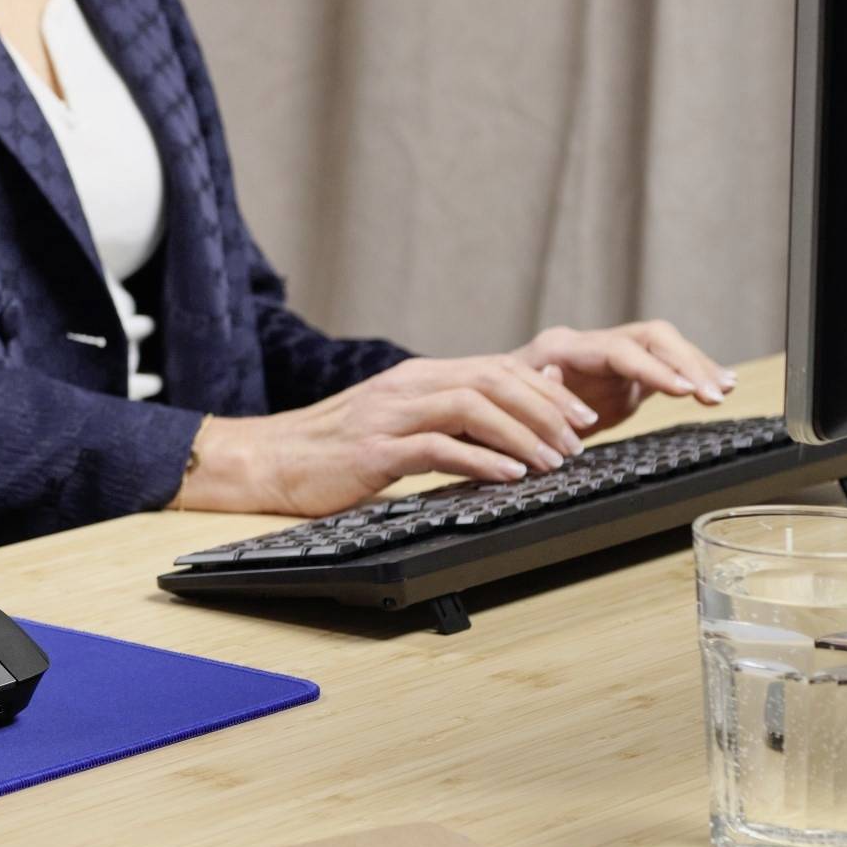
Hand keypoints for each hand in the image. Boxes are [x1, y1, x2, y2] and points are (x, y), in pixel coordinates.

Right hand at [176, 353, 601, 518]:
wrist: (266, 460)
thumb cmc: (333, 449)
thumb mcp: (397, 422)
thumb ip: (449, 414)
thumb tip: (508, 416)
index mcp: (415, 379)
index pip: (495, 369)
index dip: (546, 392)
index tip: (580, 418)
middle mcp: (405, 388)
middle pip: (491, 380)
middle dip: (545, 410)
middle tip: (578, 440)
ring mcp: (387, 416)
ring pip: (471, 407)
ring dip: (522, 436)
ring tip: (552, 462)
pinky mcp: (373, 450)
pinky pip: (436, 448)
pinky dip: (480, 461)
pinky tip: (507, 477)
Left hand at [518, 319, 732, 431]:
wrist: (494, 405)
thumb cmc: (497, 409)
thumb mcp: (508, 405)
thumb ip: (534, 392)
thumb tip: (556, 377)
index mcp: (562, 349)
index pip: (620, 350)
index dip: (654, 369)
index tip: (686, 389)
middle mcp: (590, 345)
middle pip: (650, 337)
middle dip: (686, 363)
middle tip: (714, 394)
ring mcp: (609, 356)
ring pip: (663, 346)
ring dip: (696, 366)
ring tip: (724, 390)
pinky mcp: (623, 374)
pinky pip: (665, 366)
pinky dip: (692, 375)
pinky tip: (719, 386)